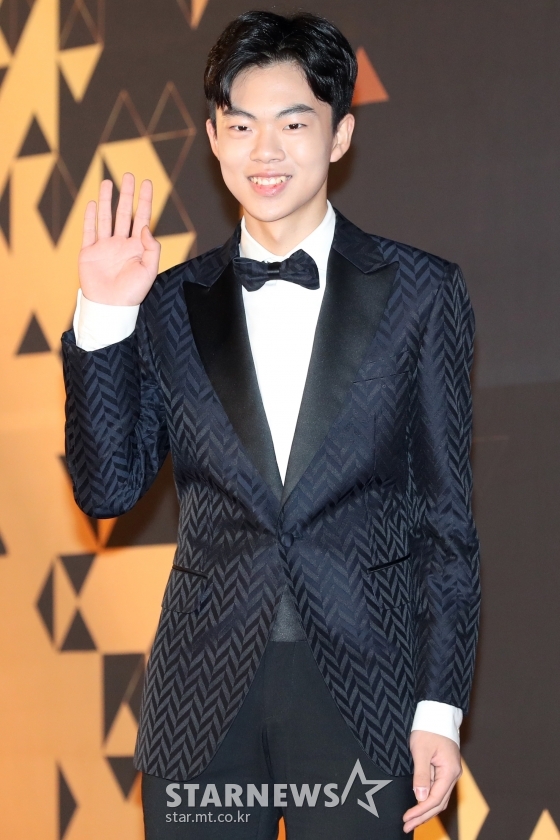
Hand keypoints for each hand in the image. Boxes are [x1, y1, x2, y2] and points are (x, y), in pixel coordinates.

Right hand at [78, 173, 160, 305]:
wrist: (110, 307)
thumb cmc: (132, 292)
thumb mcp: (149, 270)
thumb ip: (151, 248)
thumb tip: (144, 227)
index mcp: (137, 247)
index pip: (143, 218)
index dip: (145, 200)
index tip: (148, 183)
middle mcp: (122, 243)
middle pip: (124, 213)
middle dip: (127, 195)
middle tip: (128, 175)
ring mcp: (105, 247)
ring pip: (106, 218)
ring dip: (106, 200)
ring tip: (108, 182)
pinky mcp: (89, 252)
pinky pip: (89, 231)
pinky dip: (90, 217)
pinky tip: (92, 203)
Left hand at [402, 731, 461, 833]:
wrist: (437, 713)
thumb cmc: (429, 728)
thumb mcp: (421, 750)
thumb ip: (421, 775)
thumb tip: (421, 798)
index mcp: (449, 771)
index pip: (435, 798)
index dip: (421, 811)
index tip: (407, 818)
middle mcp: (452, 774)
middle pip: (439, 803)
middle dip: (423, 816)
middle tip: (407, 826)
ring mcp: (449, 772)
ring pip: (439, 798)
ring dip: (425, 811)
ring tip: (411, 821)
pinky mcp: (444, 769)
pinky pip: (437, 790)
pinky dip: (428, 800)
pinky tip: (418, 805)